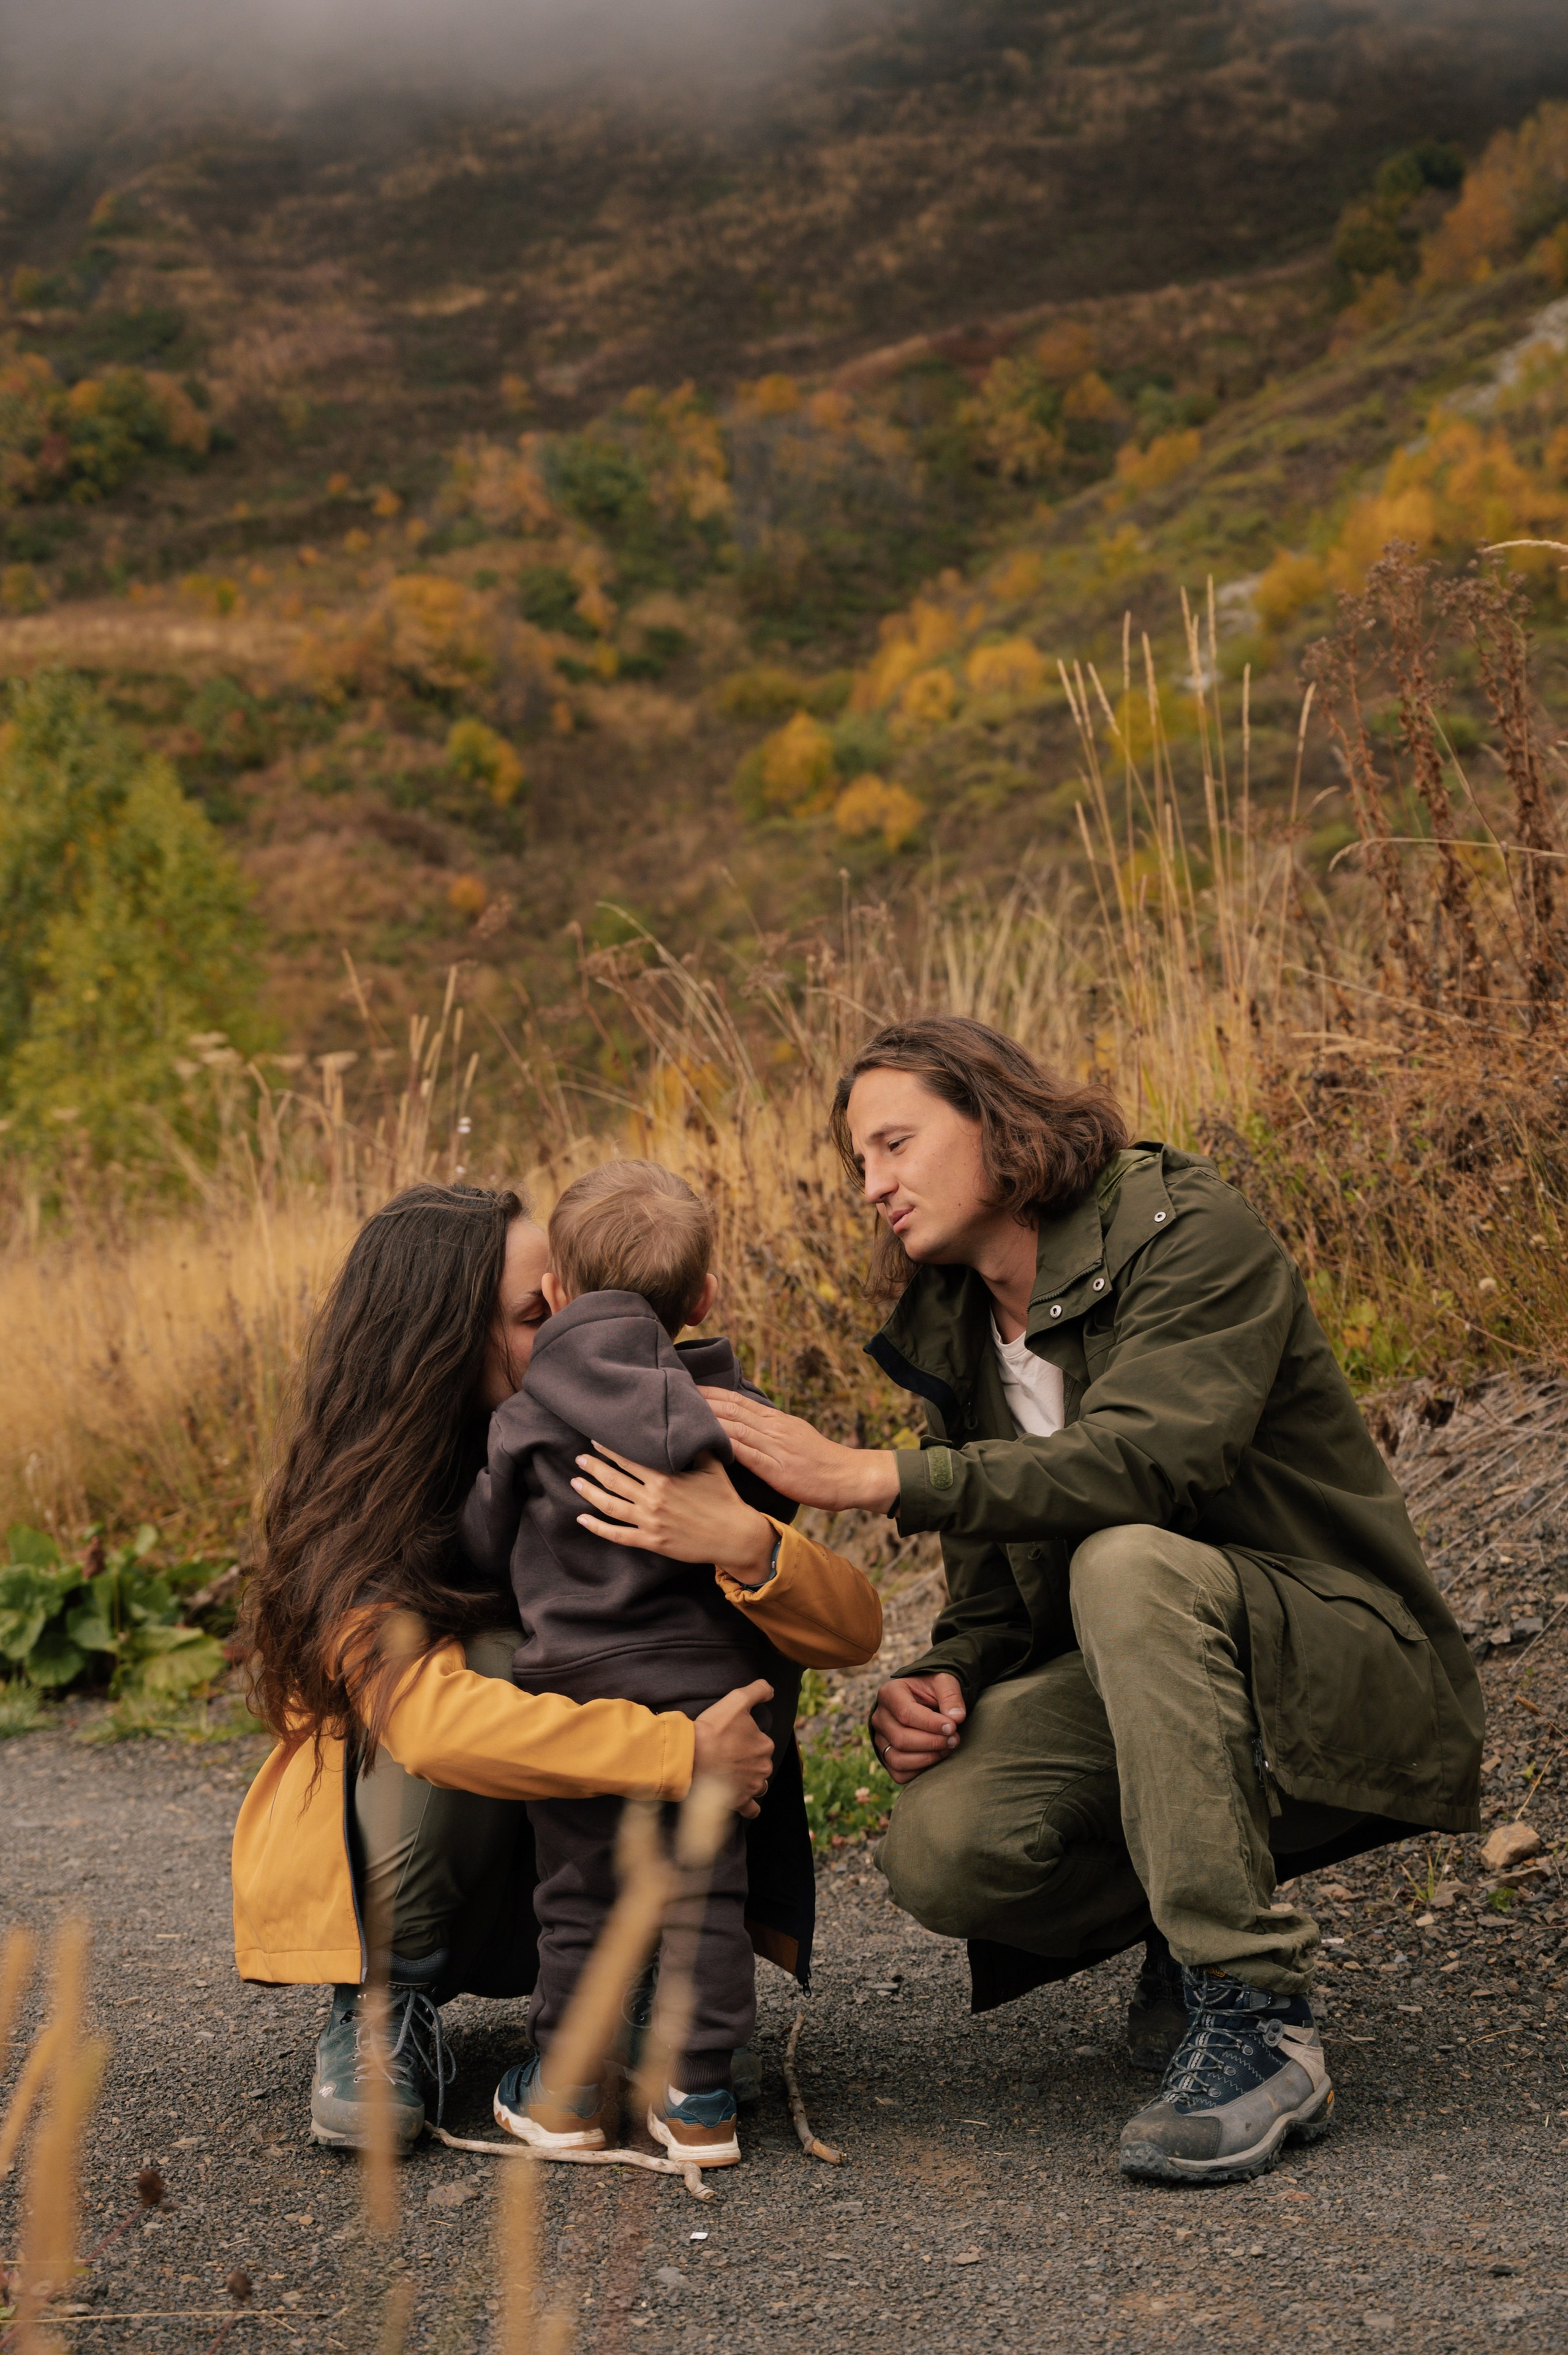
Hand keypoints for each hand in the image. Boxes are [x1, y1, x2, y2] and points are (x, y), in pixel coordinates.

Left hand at [572, 1445, 773, 1582]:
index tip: (596, 1440)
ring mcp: (650, 1521)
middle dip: (593, 1467)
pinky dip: (597, 1527)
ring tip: (575, 1481)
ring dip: (589, 1492)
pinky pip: (617, 1535)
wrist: (735, 1536)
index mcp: (666, 1477)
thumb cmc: (725, 1498)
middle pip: (614, 1479)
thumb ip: (696, 1447)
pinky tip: (582, 1519)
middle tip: (579, 1458)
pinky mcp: (651, 1541)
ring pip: (610, 1504)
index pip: (630, 1458)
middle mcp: (654, 1498)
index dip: (610, 1449)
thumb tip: (689, 1426)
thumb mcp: (714, 1466)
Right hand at [692, 1679, 774, 1817]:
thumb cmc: (713, 1728)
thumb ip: (757, 1691)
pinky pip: (751, 1809)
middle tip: (729, 1755)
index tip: (731, 1737)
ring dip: (750, 1780)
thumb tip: (771, 1690)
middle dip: (749, 1760)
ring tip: (734, 1775)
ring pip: (758, 1784)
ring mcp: (752, 1787)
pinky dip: (749, 1806)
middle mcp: (763, 1767)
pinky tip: (744, 1801)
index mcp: (764, 1745)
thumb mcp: (736, 1700)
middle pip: (760, 1763)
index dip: (747, 1739)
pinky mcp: (739, 1803)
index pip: (761, 1742)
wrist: (691, 1757)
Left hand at [698, 1388, 900, 1513]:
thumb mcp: (797, 1439)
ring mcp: (775, 1446)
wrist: (850, 1477)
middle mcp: (774, 1428)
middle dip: (702, 1399)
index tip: (688, 1386)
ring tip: (681, 1413)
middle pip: (731, 1407)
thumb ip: (772, 1434)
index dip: (711, 1393)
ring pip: (735, 1425)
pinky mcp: (777, 1467)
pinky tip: (706, 1441)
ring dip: (707, 1418)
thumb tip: (749, 1429)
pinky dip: (724, 1444)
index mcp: (777, 1421)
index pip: (738, 1401)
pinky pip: (747, 1452)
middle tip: (673, 1392)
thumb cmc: (823, 1464)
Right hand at [869, 1671, 965, 1784]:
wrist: (924, 1698)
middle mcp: (880, 1717)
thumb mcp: (944, 1681)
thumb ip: (950, 1696)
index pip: (906, 1714)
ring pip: (897, 1759)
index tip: (953, 1727)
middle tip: (954, 1739)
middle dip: (932, 1743)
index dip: (931, 1724)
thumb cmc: (933, 1688)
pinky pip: (899, 1773)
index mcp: (890, 1693)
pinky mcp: (886, 1756)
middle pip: (901, 1738)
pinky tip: (936, 1757)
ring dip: (927, 1758)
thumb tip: (957, 1718)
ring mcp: (880, 1738)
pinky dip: (920, 1771)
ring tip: (947, 1748)